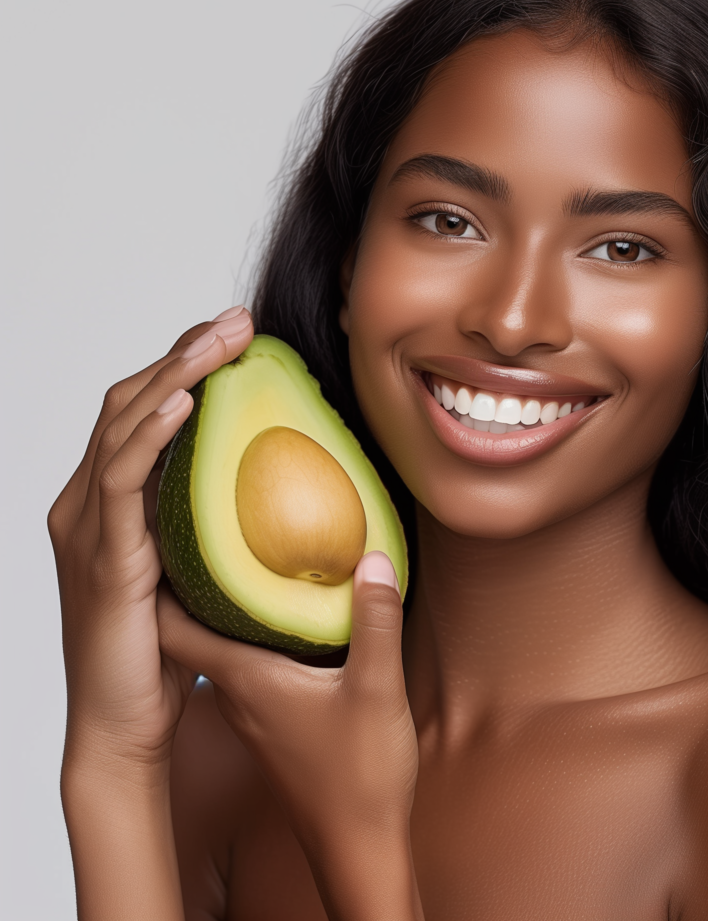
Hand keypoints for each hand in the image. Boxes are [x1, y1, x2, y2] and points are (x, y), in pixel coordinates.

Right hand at [49, 307, 253, 773]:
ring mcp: (86, 526)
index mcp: (111, 501)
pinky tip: (185, 404)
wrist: (125, 725)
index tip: (236, 336)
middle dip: (184, 353)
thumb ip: (216, 524)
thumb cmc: (167, 651)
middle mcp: (87, 503)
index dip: (184, 366)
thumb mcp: (198, 569)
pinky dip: (150, 435)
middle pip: (130, 402)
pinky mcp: (100, 555)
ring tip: (222, 339)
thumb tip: (282, 490)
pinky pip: (121, 479)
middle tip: (239, 321)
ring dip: (174, 374)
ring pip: (122, 425)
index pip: (143, 411)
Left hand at [158, 552, 422, 920]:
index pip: (174, 624)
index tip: (167, 528)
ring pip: (218, 646)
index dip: (162, 576)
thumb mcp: (377, 688)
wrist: (356, 845)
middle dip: (192, 578)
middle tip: (206, 528)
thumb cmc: (359, 776)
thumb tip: (371, 556)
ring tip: (242, 558)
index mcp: (246, 679)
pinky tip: (281, 616)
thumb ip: (376, 619)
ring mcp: (250, 712)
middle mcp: (236, 694)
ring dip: (222, 606)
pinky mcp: (269, 722)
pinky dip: (249, 631)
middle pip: (189, 629)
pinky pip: (244, 663)